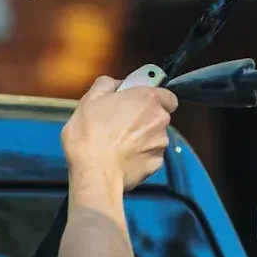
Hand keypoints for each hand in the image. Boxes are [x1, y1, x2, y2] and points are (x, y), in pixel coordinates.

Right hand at [62, 76, 178, 188]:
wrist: (94, 172)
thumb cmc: (90, 134)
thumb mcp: (90, 99)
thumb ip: (107, 84)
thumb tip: (116, 84)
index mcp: (147, 99)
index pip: (167, 95)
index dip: (153, 99)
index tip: (138, 103)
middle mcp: (160, 119)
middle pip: (159, 116)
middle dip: (144, 119)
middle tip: (120, 124)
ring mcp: (160, 143)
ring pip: (155, 137)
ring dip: (142, 138)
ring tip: (117, 144)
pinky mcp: (156, 163)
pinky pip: (150, 155)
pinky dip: (140, 156)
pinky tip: (122, 158)